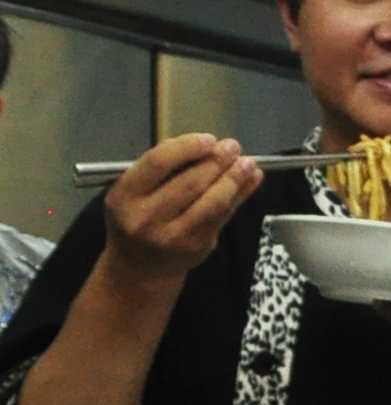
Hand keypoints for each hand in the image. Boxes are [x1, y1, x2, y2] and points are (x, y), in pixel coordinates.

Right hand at [102, 135, 259, 287]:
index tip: (208, 139)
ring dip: (235, 178)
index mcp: (124, 196)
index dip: (187, 147)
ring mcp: (173, 235)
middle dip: (217, 161)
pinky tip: (251, 179)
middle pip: (191, 182)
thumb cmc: (139, 216)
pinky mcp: (198, 246)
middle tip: (233, 146)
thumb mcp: (136, 191)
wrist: (140, 266)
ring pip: (213, 202)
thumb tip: (208, 144)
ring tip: (247, 162)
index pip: (158, 163)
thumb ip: (165, 168)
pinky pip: (224, 215)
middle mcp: (145, 217)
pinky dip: (242, 194)